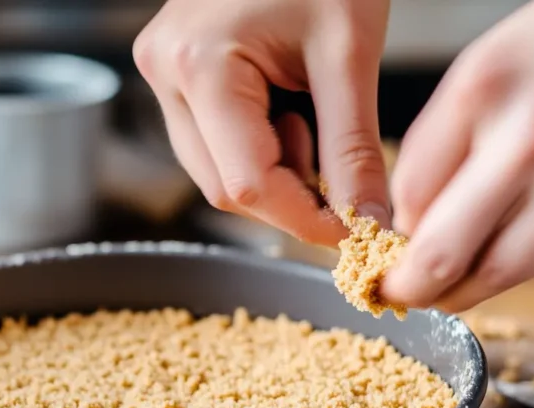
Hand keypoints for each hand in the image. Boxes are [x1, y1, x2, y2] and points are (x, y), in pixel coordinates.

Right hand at [133, 0, 390, 244]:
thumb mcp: (349, 52)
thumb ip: (355, 147)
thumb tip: (370, 220)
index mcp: (200, 65)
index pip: (245, 182)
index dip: (303, 218)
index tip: (353, 230)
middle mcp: (165, 73)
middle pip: (223, 185)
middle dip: (289, 197)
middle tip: (344, 181)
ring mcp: (163, 73)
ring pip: (215, 171)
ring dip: (274, 174)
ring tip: (313, 124)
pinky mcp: (174, 73)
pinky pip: (212, 142)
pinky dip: (259, 149)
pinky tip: (289, 113)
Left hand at [384, 0, 533, 311]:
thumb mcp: (486, 69)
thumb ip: (442, 143)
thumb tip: (410, 227)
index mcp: (482, 92)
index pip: (408, 198)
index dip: (396, 232)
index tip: (393, 248)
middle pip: (443, 254)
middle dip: (415, 288)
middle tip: (407, 295)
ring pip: (503, 274)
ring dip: (475, 287)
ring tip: (466, 278)